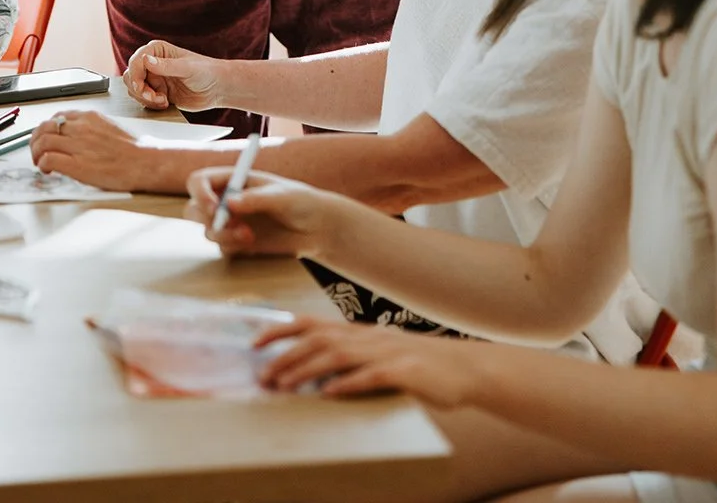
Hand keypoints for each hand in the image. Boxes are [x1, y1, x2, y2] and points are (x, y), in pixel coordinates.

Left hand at [31, 111, 152, 189]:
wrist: (145, 162)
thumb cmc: (132, 149)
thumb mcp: (108, 127)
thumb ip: (89, 128)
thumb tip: (73, 136)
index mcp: (89, 117)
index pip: (56, 117)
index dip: (47, 129)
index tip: (46, 139)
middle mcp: (80, 127)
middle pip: (44, 128)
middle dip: (35, 141)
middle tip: (37, 152)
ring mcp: (78, 145)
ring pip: (41, 142)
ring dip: (36, 153)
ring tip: (40, 163)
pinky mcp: (76, 165)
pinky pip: (48, 159)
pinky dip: (42, 165)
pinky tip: (48, 171)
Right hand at [124, 39, 223, 111]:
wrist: (217, 89)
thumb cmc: (206, 71)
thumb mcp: (187, 68)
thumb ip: (166, 65)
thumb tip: (146, 59)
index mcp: (158, 50)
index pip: (136, 59)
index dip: (135, 73)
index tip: (140, 86)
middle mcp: (153, 64)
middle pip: (131, 76)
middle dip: (139, 89)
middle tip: (152, 97)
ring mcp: (155, 80)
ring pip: (135, 90)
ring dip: (145, 98)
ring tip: (162, 100)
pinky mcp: (158, 94)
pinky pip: (144, 101)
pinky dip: (151, 104)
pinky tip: (165, 104)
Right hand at [185, 167, 344, 258]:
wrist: (315, 229)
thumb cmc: (300, 202)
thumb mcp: (282, 196)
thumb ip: (257, 198)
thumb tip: (231, 203)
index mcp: (233, 179)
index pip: (200, 181)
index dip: (200, 193)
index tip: (214, 208)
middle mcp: (226, 199)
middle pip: (193, 208)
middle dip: (204, 218)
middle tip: (223, 224)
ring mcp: (230, 222)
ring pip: (207, 230)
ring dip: (223, 235)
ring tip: (249, 236)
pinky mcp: (237, 243)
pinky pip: (222, 248)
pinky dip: (233, 247)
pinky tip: (254, 243)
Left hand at [255, 316, 481, 403]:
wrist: (463, 368)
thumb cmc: (416, 364)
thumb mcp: (377, 354)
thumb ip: (348, 358)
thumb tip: (311, 374)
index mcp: (357, 332)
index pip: (310, 323)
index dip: (280, 329)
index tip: (254, 342)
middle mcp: (367, 337)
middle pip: (318, 340)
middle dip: (286, 356)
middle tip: (262, 376)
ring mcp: (386, 352)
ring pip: (338, 355)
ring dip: (307, 370)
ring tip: (284, 385)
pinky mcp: (405, 372)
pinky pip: (372, 376)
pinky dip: (349, 383)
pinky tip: (330, 394)